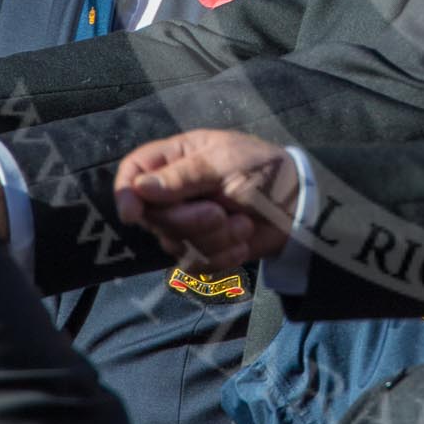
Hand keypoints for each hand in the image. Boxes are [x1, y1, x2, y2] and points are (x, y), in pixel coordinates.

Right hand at [113, 130, 299, 271]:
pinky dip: (221, 257)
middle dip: (189, 221)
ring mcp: (185, 223)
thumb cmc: (263, 171)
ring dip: (214, 239)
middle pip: (153, 217)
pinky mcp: (200, 250)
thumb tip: (139, 188)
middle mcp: (173, 192)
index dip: (126, 193)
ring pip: (174, 244)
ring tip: (242, 223)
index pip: (133, 171)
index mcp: (176, 159)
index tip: (133, 214)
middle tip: (220, 212)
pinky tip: (242, 242)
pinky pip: (194, 265)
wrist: (297, 207)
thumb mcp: (225, 163)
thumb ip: (183, 176)